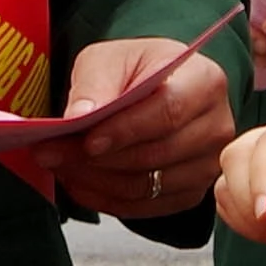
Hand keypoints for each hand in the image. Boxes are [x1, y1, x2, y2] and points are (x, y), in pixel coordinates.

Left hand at [21, 34, 235, 217]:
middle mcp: (217, 127)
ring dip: (95, 181)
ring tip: (57, 165)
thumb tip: (78, 117)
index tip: (86, 140)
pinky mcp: (190, 193)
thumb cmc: (137, 69)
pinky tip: (77, 182)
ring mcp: (207, 166)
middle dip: (96, 160)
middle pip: (155, 155)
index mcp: (205, 82)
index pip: (167, 113)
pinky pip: (144, 207)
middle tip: (49, 153)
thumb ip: (95, 83)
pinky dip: (104, 199)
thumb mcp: (110, 58)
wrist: (157, 88)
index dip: (125, 131)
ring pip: (147, 186)